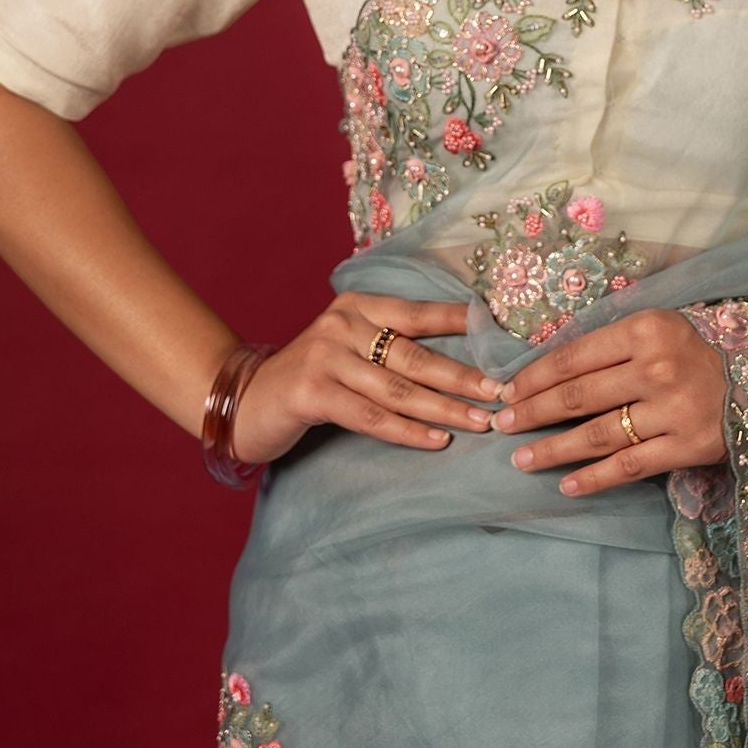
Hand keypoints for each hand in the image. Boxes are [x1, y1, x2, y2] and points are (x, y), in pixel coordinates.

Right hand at [229, 294, 500, 465]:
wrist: (243, 401)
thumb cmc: (309, 379)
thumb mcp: (347, 350)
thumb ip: (389, 348)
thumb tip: (457, 364)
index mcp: (358, 306)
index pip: (419, 313)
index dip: (462, 324)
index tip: (504, 338)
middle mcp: (342, 323)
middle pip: (416, 354)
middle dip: (463, 377)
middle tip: (501, 393)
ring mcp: (324, 356)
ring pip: (399, 388)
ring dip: (445, 409)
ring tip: (480, 422)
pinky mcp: (311, 392)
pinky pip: (371, 415)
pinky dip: (407, 431)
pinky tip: (437, 441)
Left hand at [489, 307, 729, 495]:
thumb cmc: (697, 353)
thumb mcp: (657, 330)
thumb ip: (611, 345)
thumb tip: (545, 370)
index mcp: (645, 330)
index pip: (573, 356)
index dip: (533, 377)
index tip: (506, 391)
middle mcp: (657, 367)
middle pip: (578, 396)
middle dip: (532, 412)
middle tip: (500, 425)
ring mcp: (673, 409)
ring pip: (597, 434)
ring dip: (553, 449)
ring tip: (522, 459)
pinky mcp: (687, 446)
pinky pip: (628, 466)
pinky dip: (593, 478)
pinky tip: (566, 485)